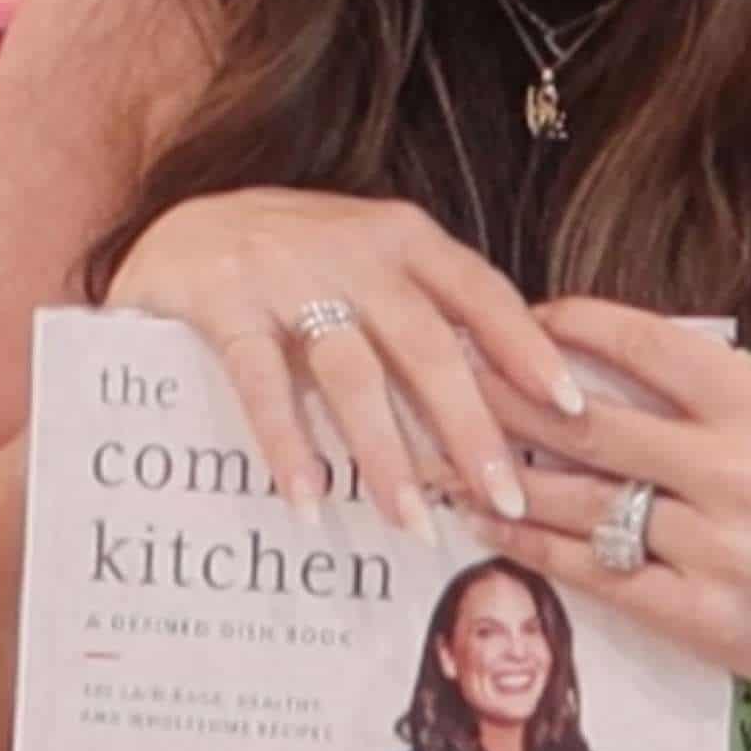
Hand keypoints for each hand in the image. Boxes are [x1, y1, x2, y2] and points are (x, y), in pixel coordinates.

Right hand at [102, 188, 586, 538]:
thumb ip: (424, 318)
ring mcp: (286, 271)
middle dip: (471, 428)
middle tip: (504, 498)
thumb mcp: (369, 269)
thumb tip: (504, 409)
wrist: (179, 228)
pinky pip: (262, 381)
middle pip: (428, 345)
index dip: (528, 350)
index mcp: (402, 238)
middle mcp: (354, 248)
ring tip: (411, 522)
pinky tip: (309, 499)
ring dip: (386, 453)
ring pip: (353, 371)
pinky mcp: (223, 299)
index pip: (482, 293)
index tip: (571, 411)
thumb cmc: (294, 264)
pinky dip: (288, 444)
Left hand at [485, 297, 750, 729]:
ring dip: (502, 475)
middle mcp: (742, 473)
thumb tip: (598, 357)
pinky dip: (534, 546)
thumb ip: (711, 391)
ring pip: (582, 502)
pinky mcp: (702, 619)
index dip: (569, 325)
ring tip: (444, 453)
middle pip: (592, 425)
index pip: (646, 346)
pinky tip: (492, 524)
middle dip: (505, 398)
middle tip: (447, 375)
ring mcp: (720, 551)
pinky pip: (596, 575)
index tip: (516, 317)